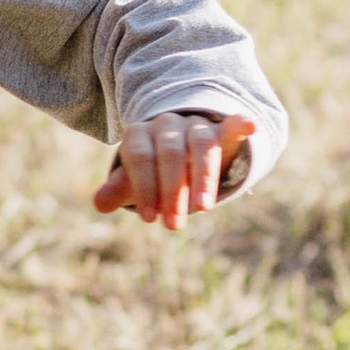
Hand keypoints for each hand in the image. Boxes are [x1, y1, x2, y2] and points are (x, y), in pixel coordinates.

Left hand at [93, 112, 256, 233]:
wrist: (176, 148)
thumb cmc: (151, 170)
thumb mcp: (134, 181)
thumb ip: (119, 189)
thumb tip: (100, 203)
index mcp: (139, 133)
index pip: (139, 156)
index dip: (144, 187)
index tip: (150, 218)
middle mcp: (166, 124)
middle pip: (170, 153)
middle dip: (172, 190)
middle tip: (173, 225)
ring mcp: (195, 125)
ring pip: (200, 145)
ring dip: (203, 177)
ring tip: (204, 207)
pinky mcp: (220, 131)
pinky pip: (231, 124)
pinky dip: (240, 124)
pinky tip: (250, 125)